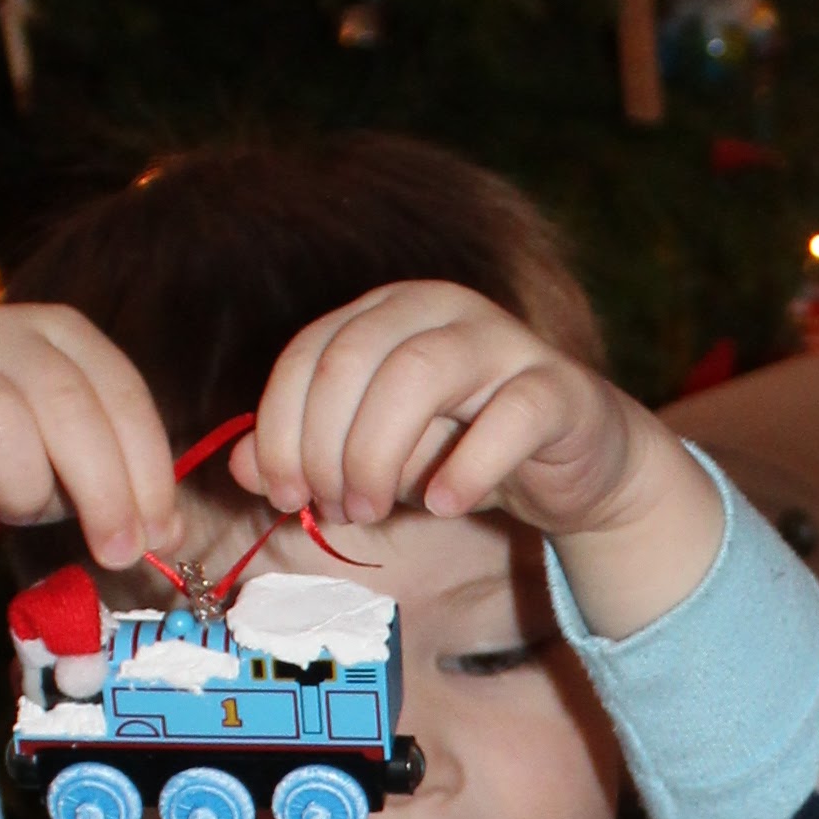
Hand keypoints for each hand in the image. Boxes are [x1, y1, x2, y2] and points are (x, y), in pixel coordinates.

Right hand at [0, 304, 181, 578]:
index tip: (161, 532)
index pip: (121, 391)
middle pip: (67, 406)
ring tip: (16, 509)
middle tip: (119, 552)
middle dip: (106, 492)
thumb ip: (124, 485)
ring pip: (2, 429)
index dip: (148, 468)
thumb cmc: (5, 460)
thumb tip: (167, 537)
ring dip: (26, 493)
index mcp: (57, 330)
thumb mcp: (73, 459)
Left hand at [232, 282, 719, 638]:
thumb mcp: (376, 455)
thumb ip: (309, 454)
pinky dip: (467, 467)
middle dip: (327, 446)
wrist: (577, 463)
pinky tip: (445, 504)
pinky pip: (508, 418)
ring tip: (372, 509)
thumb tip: (241, 468)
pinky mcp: (559, 389)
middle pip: (355, 360)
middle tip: (331, 508)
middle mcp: (443, 308)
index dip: (283, 428)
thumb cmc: (465, 450)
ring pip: (422, 373)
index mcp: (389, 311)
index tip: (284, 496)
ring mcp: (505, 343)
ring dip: (379, 453)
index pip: (311, 353)